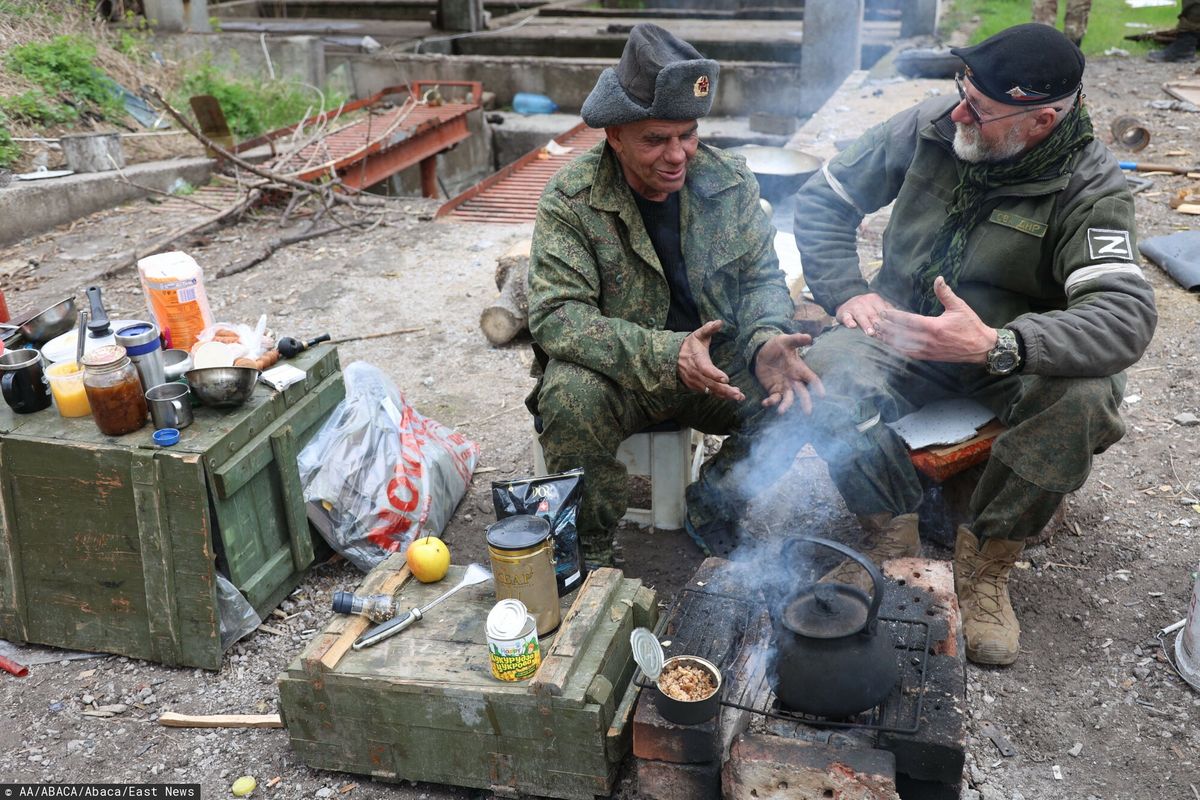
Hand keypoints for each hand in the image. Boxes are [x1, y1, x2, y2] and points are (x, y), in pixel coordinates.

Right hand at [678, 320, 745, 401]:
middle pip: (711, 384)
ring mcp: (694, 381)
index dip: (715, 374)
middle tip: (738, 395)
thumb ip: (708, 329)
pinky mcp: (695, 386)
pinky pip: (708, 392)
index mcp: (697, 360)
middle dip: (725, 390)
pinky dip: (719, 395)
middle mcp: (695, 373)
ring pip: (710, 390)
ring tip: (738, 397)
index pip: (706, 369)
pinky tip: (730, 396)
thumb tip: (719, 322)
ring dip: (724, 394)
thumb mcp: (698, 335)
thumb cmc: (690, 345)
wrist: (673, 356)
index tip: (726, 379)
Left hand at [753, 332, 825, 413]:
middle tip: (808, 412)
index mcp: (799, 369)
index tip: (822, 395)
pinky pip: (774, 398)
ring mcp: (784, 386)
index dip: (817, 386)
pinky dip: (770, 402)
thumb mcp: (786, 340)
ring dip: (786, 405)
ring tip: (781, 411)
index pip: (812, 379)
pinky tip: (765, 403)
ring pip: (788, 398)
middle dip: (805, 402)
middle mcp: (794, 380)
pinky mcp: (773, 389)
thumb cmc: (777, 346)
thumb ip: (796, 340)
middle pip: (802, 393)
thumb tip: (808, 337)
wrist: (761, 351)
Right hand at [834, 293, 895, 335]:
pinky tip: (852, 326)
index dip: (890, 322)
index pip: (885, 312)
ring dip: (866, 325)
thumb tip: (904, 323)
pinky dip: (849, 321)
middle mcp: (865, 302)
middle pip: (874, 315)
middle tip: (885, 335)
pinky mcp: (844, 313)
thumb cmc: (866, 307)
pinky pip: (846, 317)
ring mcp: (854, 307)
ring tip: (871, 333)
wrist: (845, 299)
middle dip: (880, 325)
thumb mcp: (877, 305)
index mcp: (876, 300)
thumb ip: (888, 312)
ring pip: (861, 316)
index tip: (896, 332)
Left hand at [873, 277, 995, 362]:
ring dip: (889, 340)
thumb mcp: (959, 307)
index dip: (894, 316)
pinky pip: (910, 354)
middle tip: (873, 322)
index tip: (882, 312)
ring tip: (876, 334)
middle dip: (886, 328)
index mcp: (934, 327)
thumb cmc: (971, 325)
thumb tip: (938, 278)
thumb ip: (945, 293)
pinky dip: (898, 350)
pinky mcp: (930, 357)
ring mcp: (928, 350)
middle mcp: (929, 340)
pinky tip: (890, 346)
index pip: (909, 321)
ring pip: (903, 346)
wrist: (981, 348)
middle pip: (902, 334)